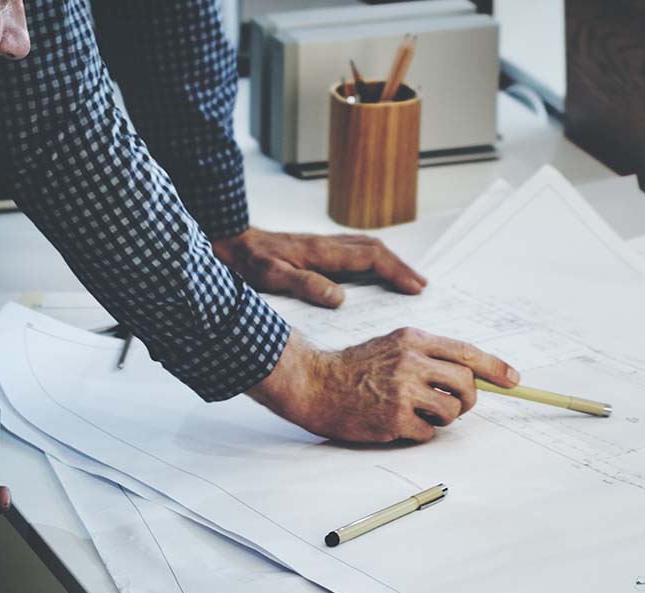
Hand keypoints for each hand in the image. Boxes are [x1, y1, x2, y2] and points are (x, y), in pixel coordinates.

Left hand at [211, 227, 426, 308]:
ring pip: (365, 247)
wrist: (222, 242)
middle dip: (401, 267)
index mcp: (320, 251)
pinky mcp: (311, 249)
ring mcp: (319, 245)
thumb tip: (339, 297)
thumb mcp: (270, 277)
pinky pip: (352, 251)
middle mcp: (324, 244)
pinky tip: (370, 275)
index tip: (416, 288)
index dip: (397, 273)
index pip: (371, 258)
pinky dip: (371, 261)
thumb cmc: (242, 262)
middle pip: (375, 249)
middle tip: (422, 286)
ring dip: (389, 262)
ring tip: (405, 280)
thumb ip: (305, 285)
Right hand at [247, 328, 519, 442]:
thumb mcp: (392, 346)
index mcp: (413, 340)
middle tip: (456, 406)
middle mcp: (411, 362)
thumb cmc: (355, 368)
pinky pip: (429, 432)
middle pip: (466, 384)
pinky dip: (421, 433)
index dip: (495, 367)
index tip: (514, 380)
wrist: (315, 383)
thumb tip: (473, 375)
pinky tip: (399, 424)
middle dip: (468, 400)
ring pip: (451, 411)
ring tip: (421, 414)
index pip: (466, 352)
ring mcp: (403, 391)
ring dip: (444, 418)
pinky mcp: (393, 419)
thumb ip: (429, 355)